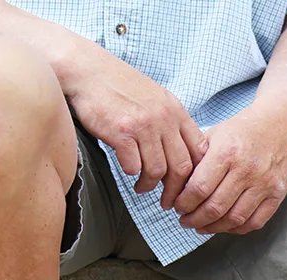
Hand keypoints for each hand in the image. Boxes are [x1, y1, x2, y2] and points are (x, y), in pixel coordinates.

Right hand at [64, 47, 206, 207]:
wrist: (88, 71)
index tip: (185, 188)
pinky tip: (127, 171)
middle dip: (175, 191)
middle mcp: (163, 118)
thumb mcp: (155, 98)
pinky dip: (131, 173)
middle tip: (166, 201)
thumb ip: (169, 122)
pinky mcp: (121, 132)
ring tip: (141, 187)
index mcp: (175, 110)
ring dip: (149, 185)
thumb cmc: (119, 87)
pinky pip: (133, 166)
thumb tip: (179, 153)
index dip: (195, 175)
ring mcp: (143, 125)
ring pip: (158, 171)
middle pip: (182, 167)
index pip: (198, 150)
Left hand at [173, 109, 286, 234]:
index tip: (177, 207)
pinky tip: (223, 226)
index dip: (184, 204)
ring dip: (212, 228)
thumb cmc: (240, 132)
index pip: (199, 189)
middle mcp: (247, 169)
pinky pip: (254, 222)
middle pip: (214, 208)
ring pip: (233, 219)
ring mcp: (265, 183)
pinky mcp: (277, 194)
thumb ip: (194, 160)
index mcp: (227, 152)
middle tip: (185, 221)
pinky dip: (235, 229)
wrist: (278, 125)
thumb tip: (175, 188)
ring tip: (200, 226)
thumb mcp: (213, 136)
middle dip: (194, 220)